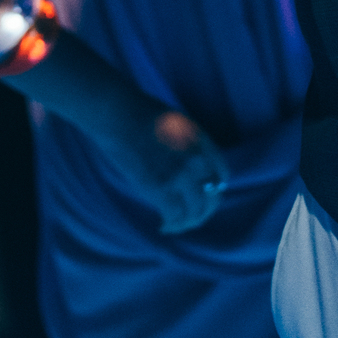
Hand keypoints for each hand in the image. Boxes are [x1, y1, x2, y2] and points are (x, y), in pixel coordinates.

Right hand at [97, 106, 228, 234]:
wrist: (115, 112)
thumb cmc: (138, 111)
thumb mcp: (176, 122)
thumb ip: (189, 145)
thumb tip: (192, 170)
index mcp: (202, 141)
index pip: (221, 175)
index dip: (212, 189)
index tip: (201, 196)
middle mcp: (197, 159)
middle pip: (212, 198)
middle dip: (202, 211)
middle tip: (189, 217)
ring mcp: (180, 174)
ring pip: (195, 212)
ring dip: (186, 222)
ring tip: (174, 224)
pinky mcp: (161, 187)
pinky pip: (175, 216)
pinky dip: (170, 224)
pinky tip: (163, 225)